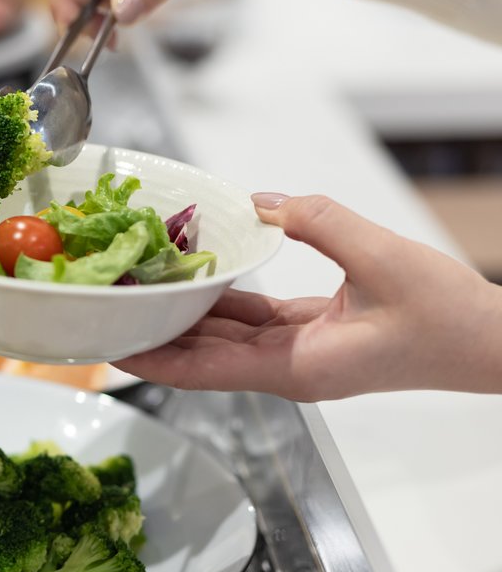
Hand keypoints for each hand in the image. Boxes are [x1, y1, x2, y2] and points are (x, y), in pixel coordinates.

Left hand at [114, 194, 501, 400]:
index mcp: (297, 368)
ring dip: (184, 315)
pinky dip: (223, 300)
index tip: (108, 347)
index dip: (153, 361)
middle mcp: (288, 368)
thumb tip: (262, 200)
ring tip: (138, 287)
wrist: (490, 343)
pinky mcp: (311, 335)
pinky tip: (195, 275)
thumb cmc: (448, 318)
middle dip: (155, 333)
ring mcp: (299, 354)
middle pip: (202, 355)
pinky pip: (252, 319)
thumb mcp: (382, 259)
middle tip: (107, 306)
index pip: (203, 371)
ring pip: (224, 337)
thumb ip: (319, 222)